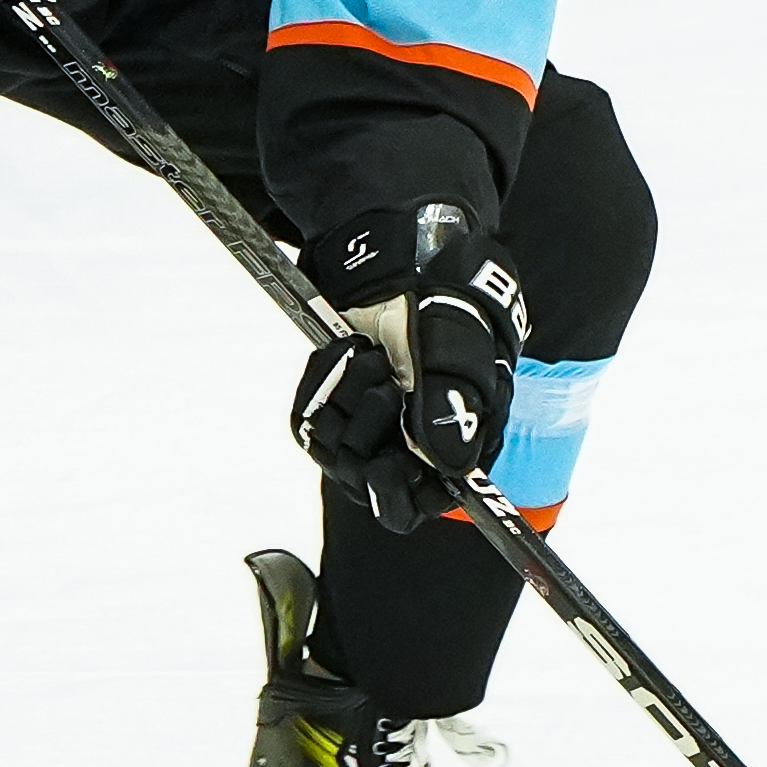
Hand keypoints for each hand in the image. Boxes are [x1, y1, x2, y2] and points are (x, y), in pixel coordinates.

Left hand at [291, 202, 530, 526]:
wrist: (411, 262)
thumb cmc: (449, 309)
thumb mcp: (459, 353)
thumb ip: (452, 409)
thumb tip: (444, 462)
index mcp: (447, 447)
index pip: (413, 503)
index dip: (396, 492)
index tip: (384, 465)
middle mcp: (402, 445)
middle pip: (364, 477)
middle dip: (370, 426)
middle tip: (386, 379)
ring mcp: (364, 425)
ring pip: (332, 448)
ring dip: (347, 397)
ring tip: (372, 355)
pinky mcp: (330, 404)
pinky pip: (307, 416)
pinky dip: (321, 380)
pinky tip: (345, 350)